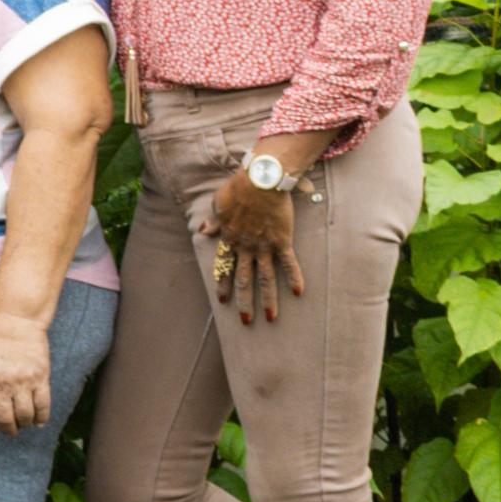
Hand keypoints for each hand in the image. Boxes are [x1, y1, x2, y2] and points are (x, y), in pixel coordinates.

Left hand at [0, 299, 55, 433]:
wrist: (14, 318)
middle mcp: (1, 385)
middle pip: (4, 418)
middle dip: (7, 429)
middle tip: (10, 431)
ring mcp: (22, 382)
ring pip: (24, 415)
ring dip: (24, 424)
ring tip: (24, 425)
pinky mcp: (40, 377)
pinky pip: (42, 404)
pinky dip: (42, 417)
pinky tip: (40, 422)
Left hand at [201, 173, 303, 325]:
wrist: (260, 181)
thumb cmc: (238, 188)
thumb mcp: (219, 204)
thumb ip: (213, 221)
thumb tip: (202, 230)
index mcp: (229, 239)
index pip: (225, 267)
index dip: (224, 284)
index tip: (223, 300)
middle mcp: (246, 247)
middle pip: (245, 280)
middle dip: (245, 302)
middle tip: (245, 320)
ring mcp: (264, 246)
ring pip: (266, 279)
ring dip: (268, 299)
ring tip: (271, 318)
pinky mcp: (282, 241)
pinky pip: (289, 263)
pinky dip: (294, 278)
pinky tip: (299, 292)